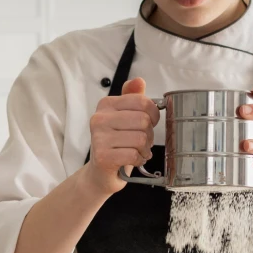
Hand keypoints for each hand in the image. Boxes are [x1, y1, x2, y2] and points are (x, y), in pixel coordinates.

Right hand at [83, 77, 159, 195]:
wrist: (101, 172)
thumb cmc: (117, 143)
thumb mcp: (126, 117)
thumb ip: (133, 98)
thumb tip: (139, 81)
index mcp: (106, 104)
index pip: (142, 102)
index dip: (153, 114)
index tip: (149, 123)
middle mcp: (99, 118)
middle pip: (144, 121)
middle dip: (149, 134)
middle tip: (142, 141)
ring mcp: (99, 138)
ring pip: (141, 139)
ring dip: (145, 149)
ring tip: (137, 151)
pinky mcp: (103, 156)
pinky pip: (134, 154)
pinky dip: (139, 159)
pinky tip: (133, 159)